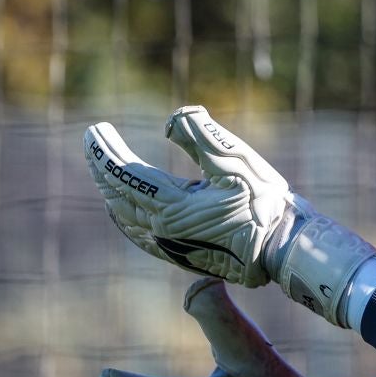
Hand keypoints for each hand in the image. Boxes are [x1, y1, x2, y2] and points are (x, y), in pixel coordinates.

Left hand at [85, 107, 375, 325]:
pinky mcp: (178, 255)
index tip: (95, 130)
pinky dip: (123, 213)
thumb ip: (202, 135)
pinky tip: (122, 208)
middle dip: (101, 166)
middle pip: (117, 194)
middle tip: (93, 142)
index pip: (125, 174)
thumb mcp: (238, 160)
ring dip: (109, 189)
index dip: (106, 151)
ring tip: (101, 169)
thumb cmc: (265, 204)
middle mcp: (162, 231)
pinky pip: (137, 233)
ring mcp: (168, 247)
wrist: (283, 250)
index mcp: (172, 208)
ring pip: (124, 215)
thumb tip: (171, 121)